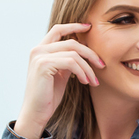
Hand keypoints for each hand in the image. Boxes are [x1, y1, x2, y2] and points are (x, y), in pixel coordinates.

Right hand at [13, 24, 104, 138]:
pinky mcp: (43, 65)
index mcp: (40, 50)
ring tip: (93, 80)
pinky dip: (82, 72)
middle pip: (71, 42)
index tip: (89, 27)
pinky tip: (85, 81)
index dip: (74, 26)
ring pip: (73, 53)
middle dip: (90, 53)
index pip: (58, 30)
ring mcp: (39, 56)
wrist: (36, 112)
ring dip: (88, 68)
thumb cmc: (48, 96)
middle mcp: (38, 50)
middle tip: (102, 65)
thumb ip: (68, 61)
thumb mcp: (61, 74)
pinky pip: (71, 62)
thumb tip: (83, 52)